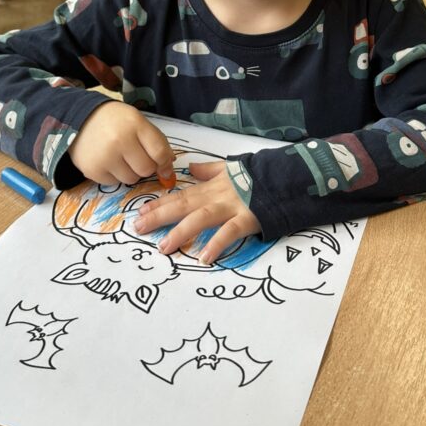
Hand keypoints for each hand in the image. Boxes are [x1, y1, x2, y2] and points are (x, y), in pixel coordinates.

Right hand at [68, 101, 173, 185]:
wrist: (80, 119)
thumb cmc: (115, 121)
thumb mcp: (138, 122)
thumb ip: (156, 142)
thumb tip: (169, 167)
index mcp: (134, 124)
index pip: (159, 152)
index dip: (165, 163)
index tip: (164, 166)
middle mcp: (119, 140)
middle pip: (146, 170)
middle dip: (146, 166)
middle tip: (137, 157)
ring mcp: (104, 157)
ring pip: (131, 180)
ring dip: (130, 172)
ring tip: (120, 157)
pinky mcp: (92, 171)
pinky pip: (115, 183)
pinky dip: (115, 175)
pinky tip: (108, 161)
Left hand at [133, 161, 259, 263]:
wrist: (286, 177)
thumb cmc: (259, 176)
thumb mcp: (231, 168)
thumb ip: (209, 170)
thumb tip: (191, 167)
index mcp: (212, 186)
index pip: (180, 195)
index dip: (159, 203)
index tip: (140, 212)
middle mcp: (217, 196)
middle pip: (184, 205)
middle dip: (160, 217)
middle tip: (139, 228)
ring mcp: (232, 207)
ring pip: (202, 218)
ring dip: (181, 232)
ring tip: (164, 247)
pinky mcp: (248, 219)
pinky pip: (230, 232)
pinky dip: (217, 244)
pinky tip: (204, 257)